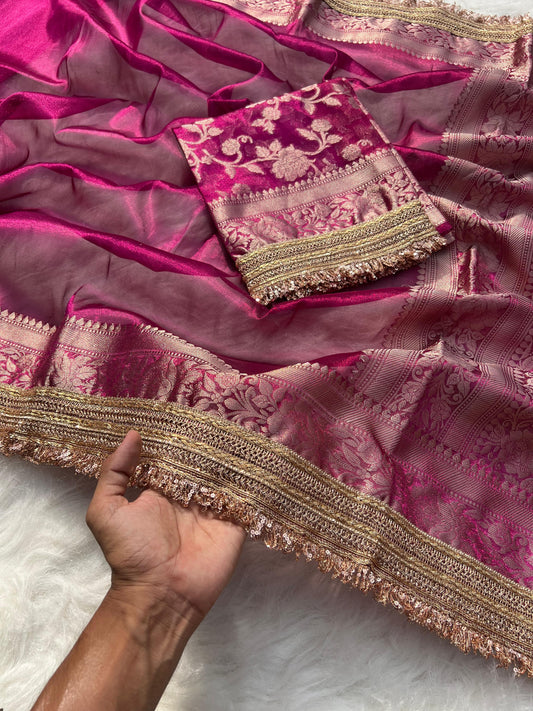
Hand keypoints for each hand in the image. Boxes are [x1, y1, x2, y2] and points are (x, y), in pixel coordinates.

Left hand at [86, 430, 244, 621]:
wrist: (160, 595)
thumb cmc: (130, 553)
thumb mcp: (106, 510)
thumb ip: (114, 472)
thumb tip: (134, 435)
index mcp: (161, 488)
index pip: (173, 454)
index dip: (180, 435)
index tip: (191, 407)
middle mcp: (188, 494)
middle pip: (203, 461)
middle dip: (211, 441)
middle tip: (225, 411)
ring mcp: (213, 508)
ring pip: (226, 474)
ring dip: (234, 457)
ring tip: (247, 426)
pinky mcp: (234, 522)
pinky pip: (246, 498)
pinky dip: (254, 481)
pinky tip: (262, 459)